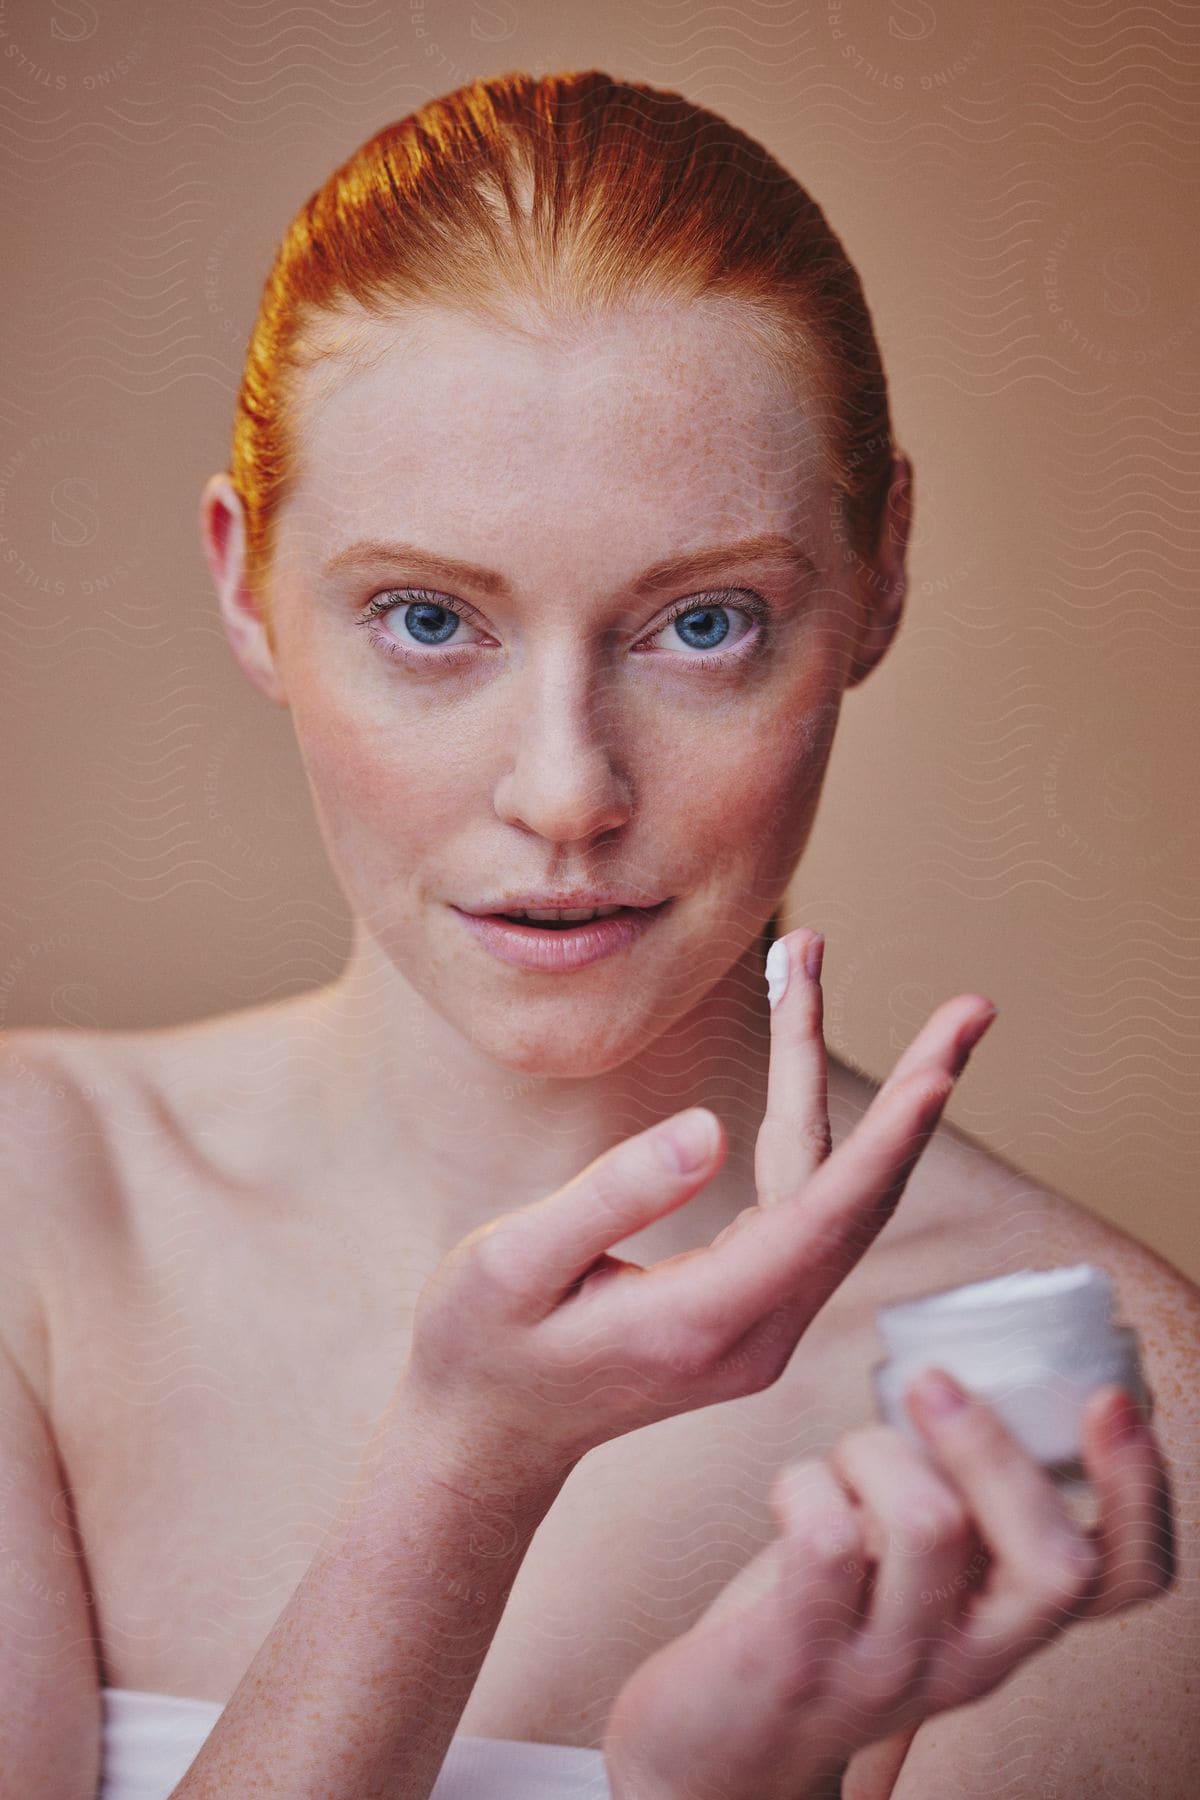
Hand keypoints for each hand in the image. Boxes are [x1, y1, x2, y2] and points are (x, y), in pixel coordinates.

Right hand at [403, 926, 996, 1475]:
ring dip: (857, 1095)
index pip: (821, 1220)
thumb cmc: (481, 1346)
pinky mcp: (749, 1308)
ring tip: (828, 977)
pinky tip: (791, 1054)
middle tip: (972, 1009)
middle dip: (918, 1099)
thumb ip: (610, 1198)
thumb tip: (710, 1128)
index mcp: (699, 1322)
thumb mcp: (512, 1265)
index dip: (888, 1142)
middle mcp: (754, 1332)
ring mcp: (759, 1325)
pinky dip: (805, 1123)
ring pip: (833, 1194)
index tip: (943, 1070)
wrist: (485, 1436)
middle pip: (858, 1201)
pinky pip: (803, 1206)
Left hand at [601, 1375, 1175, 1799]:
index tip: (1107, 1404)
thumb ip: (954, 1497)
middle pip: (1053, 1562)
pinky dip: (805, 1483)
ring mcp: (889, 1667)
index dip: (1139, 1492)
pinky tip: (791, 1494)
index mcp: (1007, 1618)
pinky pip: (826, 1542)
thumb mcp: (910, 1564)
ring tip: (840, 1462)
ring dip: (876, 1451)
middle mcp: (970, 1657)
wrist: (715, 1740)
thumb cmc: (816, 1613)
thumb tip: (967, 1380)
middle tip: (929, 1383)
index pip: (1123, 1577)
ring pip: (932, 1526)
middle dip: (992, 1446)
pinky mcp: (802, 1659)